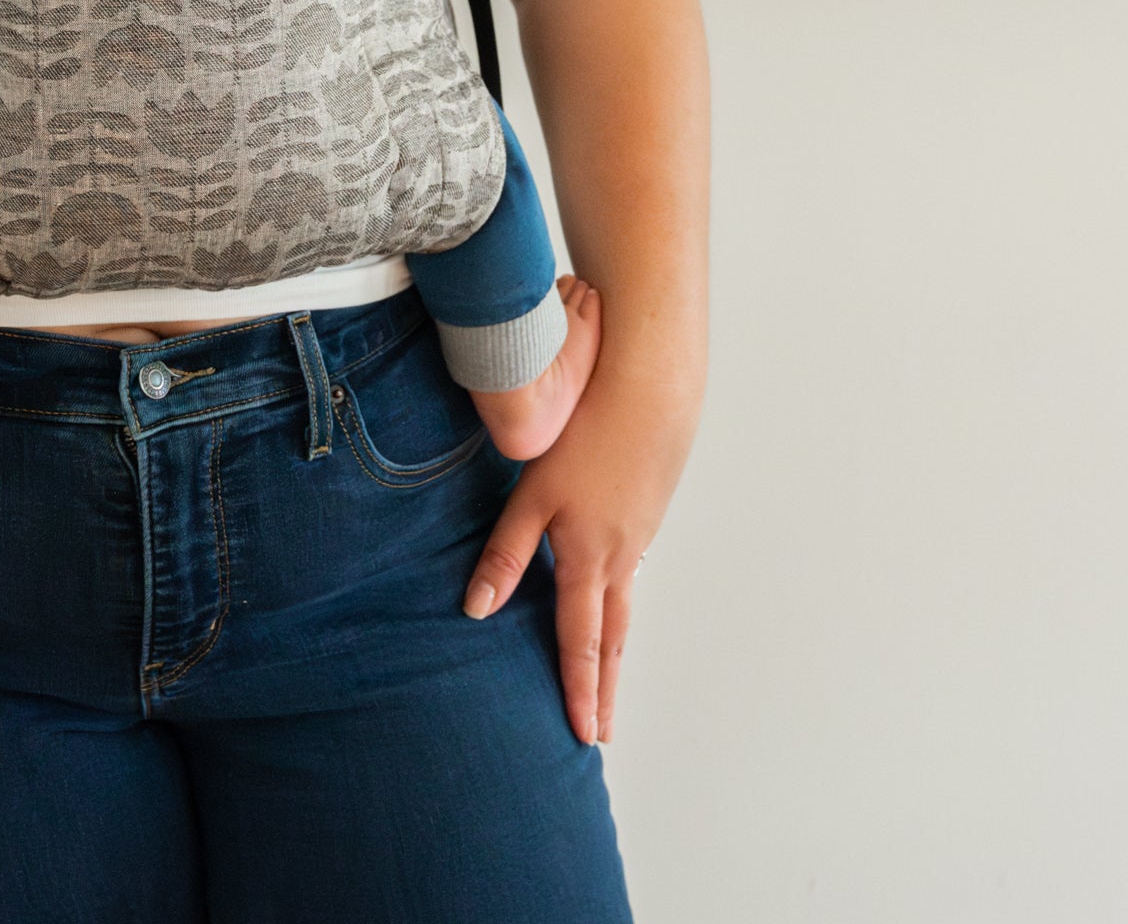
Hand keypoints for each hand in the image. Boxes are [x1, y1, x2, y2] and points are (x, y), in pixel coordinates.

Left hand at [462, 360, 695, 746]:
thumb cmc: (586, 437)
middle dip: (604, 688)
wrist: (651, 394)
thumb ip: (505, 552)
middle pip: (612, 638)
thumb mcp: (534, 495)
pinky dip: (620, 606)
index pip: (581, 642)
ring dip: (615, 652)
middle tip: (601, 732)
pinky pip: (630, 575)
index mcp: (589, 559)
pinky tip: (610, 603)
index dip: (579, 689)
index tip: (582, 734)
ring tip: (607, 684)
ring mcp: (637, 537)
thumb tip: (475, 610)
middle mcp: (620, 558)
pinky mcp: (643, 514)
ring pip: (624, 608)